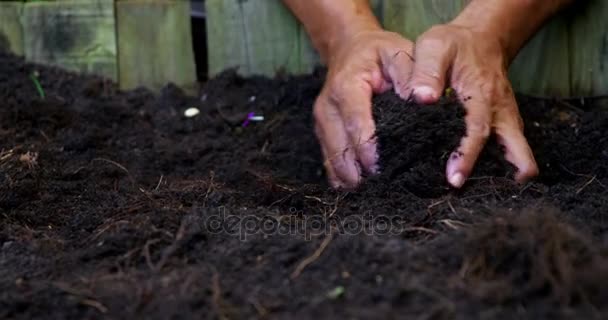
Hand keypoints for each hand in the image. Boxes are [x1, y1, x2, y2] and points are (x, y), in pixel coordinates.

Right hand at [314, 29, 413, 188]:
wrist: (349, 49)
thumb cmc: (378, 52)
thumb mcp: (399, 52)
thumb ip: (411, 73)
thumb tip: (423, 100)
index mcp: (346, 87)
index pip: (355, 123)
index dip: (367, 149)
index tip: (383, 168)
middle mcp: (327, 107)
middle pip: (339, 149)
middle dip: (360, 173)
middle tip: (386, 189)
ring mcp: (321, 123)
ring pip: (332, 161)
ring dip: (352, 180)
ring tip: (378, 194)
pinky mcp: (322, 134)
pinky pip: (329, 164)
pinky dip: (345, 178)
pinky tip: (364, 189)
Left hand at [406, 23, 538, 187]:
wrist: (482, 38)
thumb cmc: (454, 45)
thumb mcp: (434, 46)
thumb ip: (425, 70)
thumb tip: (421, 98)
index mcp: (481, 94)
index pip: (477, 129)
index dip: (468, 156)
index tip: (454, 178)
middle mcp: (500, 110)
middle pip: (515, 149)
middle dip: (504, 175)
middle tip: (479, 196)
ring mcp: (506, 119)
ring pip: (518, 153)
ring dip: (506, 173)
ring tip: (479, 196)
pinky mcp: (504, 124)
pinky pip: (510, 150)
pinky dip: (501, 165)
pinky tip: (479, 179)